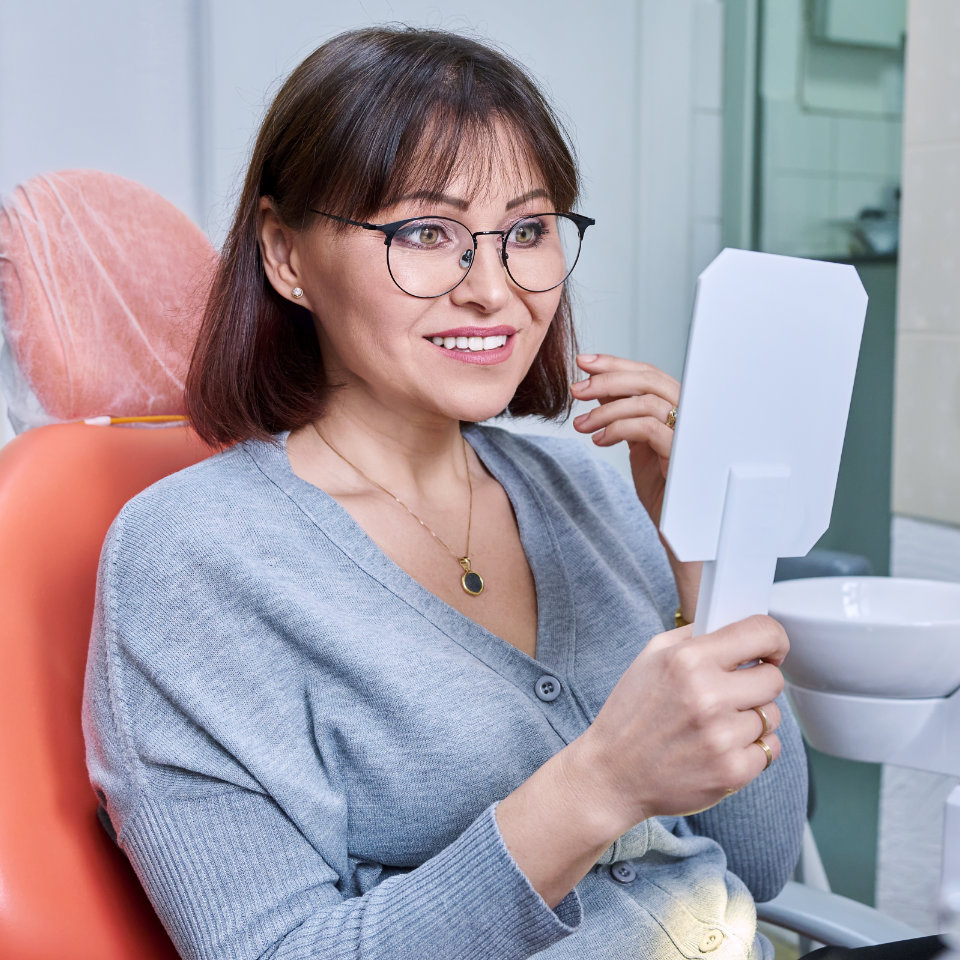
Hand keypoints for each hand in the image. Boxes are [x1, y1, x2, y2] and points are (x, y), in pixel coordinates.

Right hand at [564, 615, 787, 833]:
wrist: (613, 774)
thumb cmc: (631, 714)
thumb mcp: (650, 658)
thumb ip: (694, 637)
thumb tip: (735, 625)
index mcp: (687, 660)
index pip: (760, 633)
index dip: (774, 639)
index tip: (772, 649)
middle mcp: (707, 696)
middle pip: (773, 678)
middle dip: (758, 683)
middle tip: (733, 692)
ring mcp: (722, 736)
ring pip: (773, 715)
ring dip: (752, 718)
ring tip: (718, 724)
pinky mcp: (732, 771)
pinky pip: (770, 748)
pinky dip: (751, 748)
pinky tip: (721, 747)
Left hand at [571, 353, 679, 527]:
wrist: (679, 526)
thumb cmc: (661, 487)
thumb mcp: (636, 443)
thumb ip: (622, 413)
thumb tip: (596, 386)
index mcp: (678, 407)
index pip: (648, 373)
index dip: (615, 363)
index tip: (583, 362)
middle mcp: (690, 413)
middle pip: (649, 379)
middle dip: (607, 379)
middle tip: (575, 390)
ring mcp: (691, 432)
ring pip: (646, 402)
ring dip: (605, 410)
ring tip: (581, 425)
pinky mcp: (684, 452)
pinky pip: (648, 429)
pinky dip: (618, 429)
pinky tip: (599, 441)